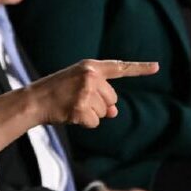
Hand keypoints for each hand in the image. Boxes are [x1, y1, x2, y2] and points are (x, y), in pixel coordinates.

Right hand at [25, 60, 158, 126]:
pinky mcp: (80, 107)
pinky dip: (84, 123)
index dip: (139, 69)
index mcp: (90, 67)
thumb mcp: (78, 87)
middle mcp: (90, 77)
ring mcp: (86, 92)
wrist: (33, 100)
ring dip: (90, 114)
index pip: (119, 67)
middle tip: (76, 101)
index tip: (157, 67)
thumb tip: (114, 113)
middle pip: (112, 99)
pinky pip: (95, 122)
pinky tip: (70, 115)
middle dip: (99, 105)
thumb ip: (99, 95)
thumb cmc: (55, 93)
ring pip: (104, 112)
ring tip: (71, 106)